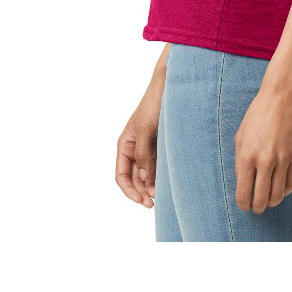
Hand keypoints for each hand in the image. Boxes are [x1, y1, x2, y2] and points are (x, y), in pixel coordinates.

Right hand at [115, 70, 164, 206]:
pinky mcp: (160, 145)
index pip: (121, 175)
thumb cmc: (153, 104)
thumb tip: (143, 179)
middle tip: (154, 204)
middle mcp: (134, 148)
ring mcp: (147, 147)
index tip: (141, 200)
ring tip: (162, 197)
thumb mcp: (145, 130)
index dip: (129, 190)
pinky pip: (157, 165)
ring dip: (151, 186)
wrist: (170, 86)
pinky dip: (160, 176)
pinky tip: (168, 183)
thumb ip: (143, 155)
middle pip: (133, 178)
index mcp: (124, 144)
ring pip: (146, 174)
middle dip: (141, 191)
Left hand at [234, 80, 291, 212]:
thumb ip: (239, 161)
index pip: (243, 194)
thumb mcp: (240, 136)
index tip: (244, 205)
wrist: (282, 95)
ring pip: (277, 196)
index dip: (243, 205)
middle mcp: (264, 160)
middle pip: (260, 200)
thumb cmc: (258, 114)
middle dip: (257, 208)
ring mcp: (282, 159)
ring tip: (268, 198)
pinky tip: (279, 187)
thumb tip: (243, 183)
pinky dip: (284, 191)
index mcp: (246, 156)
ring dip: (271, 202)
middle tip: (256, 206)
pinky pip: (291, 184)